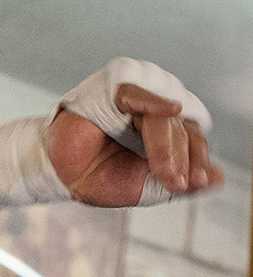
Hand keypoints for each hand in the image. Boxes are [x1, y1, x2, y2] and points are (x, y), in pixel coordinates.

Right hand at [49, 84, 220, 206]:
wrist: (58, 175)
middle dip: (181, 159)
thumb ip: (177, 184)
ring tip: (163, 172)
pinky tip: (171, 110)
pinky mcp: (115, 88)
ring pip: (164, 118)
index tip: (194, 184)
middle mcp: (158, 106)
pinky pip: (139, 95)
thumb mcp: (142, 187)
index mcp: (168, 128)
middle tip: (175, 183)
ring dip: (167, 145)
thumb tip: (217, 180)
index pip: (194, 139)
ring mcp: (138, 95)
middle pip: (183, 129)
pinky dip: (155, 102)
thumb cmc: (95, 176)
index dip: (197, 161)